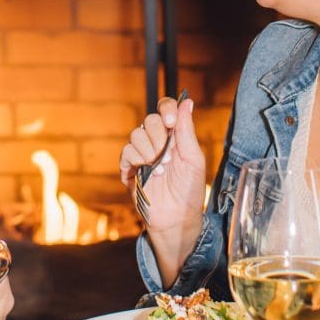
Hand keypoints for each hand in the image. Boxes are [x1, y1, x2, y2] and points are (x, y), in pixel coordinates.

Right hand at [120, 96, 207, 253]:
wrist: (176, 218)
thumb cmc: (189, 190)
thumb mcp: (193, 159)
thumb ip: (187, 130)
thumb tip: (187, 101)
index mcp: (175, 136)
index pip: (166, 109)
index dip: (166, 109)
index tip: (170, 122)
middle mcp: (157, 141)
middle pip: (149, 120)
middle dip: (158, 136)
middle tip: (167, 157)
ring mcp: (142, 154)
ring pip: (136, 134)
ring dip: (149, 151)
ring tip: (159, 170)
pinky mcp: (129, 168)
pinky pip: (126, 152)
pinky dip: (136, 160)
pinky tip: (146, 173)